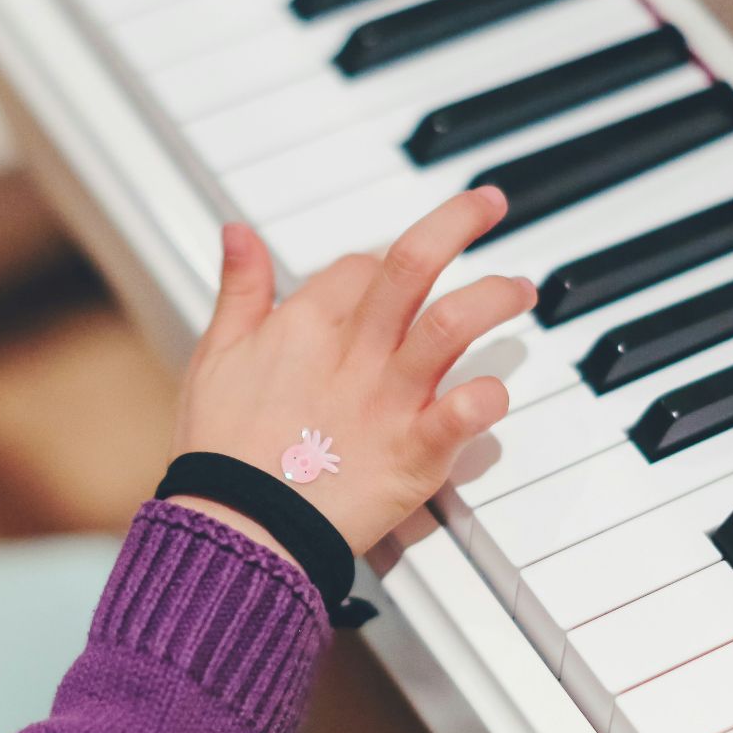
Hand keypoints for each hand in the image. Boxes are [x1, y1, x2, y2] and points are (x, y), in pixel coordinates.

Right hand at [170, 187, 535, 557]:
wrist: (233, 529)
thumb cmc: (221, 451)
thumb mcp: (214, 356)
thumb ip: (239, 291)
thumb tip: (237, 232)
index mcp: (305, 324)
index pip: (362, 268)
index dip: (384, 266)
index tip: (399, 279)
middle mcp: (353, 351)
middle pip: (412, 263)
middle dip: (459, 222)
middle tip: (490, 203)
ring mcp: (387, 399)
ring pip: (451, 324)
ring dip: (493, 297)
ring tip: (519, 290)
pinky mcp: (412, 452)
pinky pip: (460, 415)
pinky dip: (486, 399)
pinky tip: (495, 392)